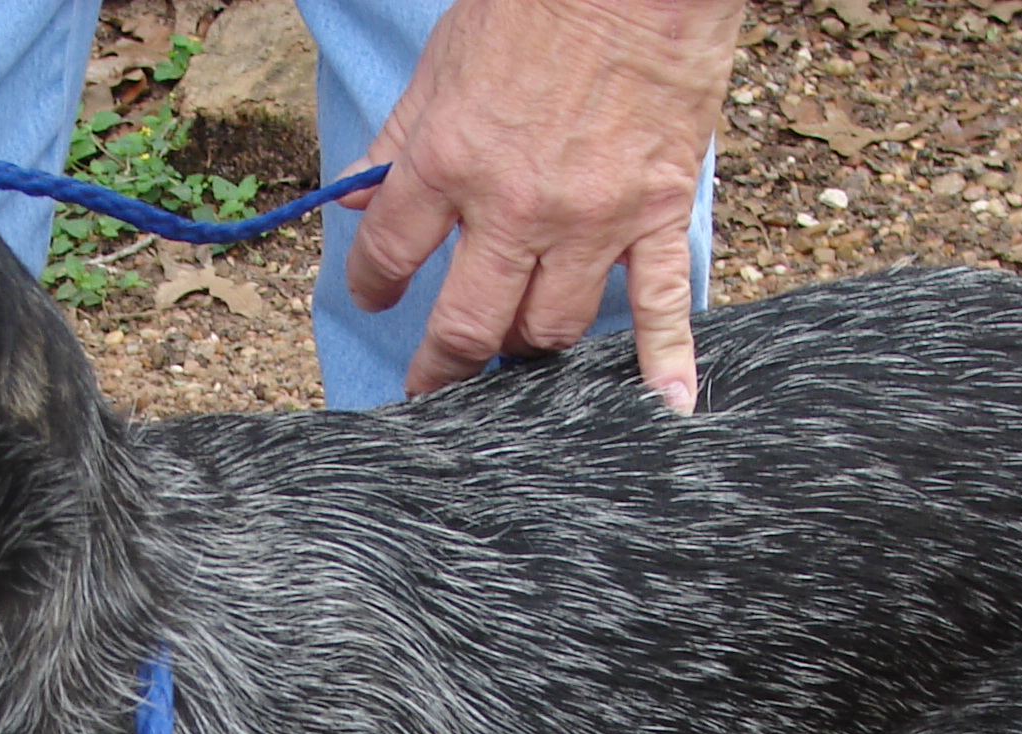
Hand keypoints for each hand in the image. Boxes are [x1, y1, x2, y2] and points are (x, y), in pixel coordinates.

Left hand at [342, 0, 743, 409]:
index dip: (372, 284)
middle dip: (443, 364)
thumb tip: (352, 194)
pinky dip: (666, 360)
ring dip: (529, 348)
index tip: (375, 295)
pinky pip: (660, 305)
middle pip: (468, 325)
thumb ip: (397, 136)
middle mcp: (514, 209)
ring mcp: (590, 221)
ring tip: (517, 348)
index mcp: (449, 162)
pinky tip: (668, 404)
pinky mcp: (653, 216)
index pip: (388, 254)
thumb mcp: (443, 62)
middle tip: (433, 382)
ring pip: (551, 328)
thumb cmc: (538, 5)